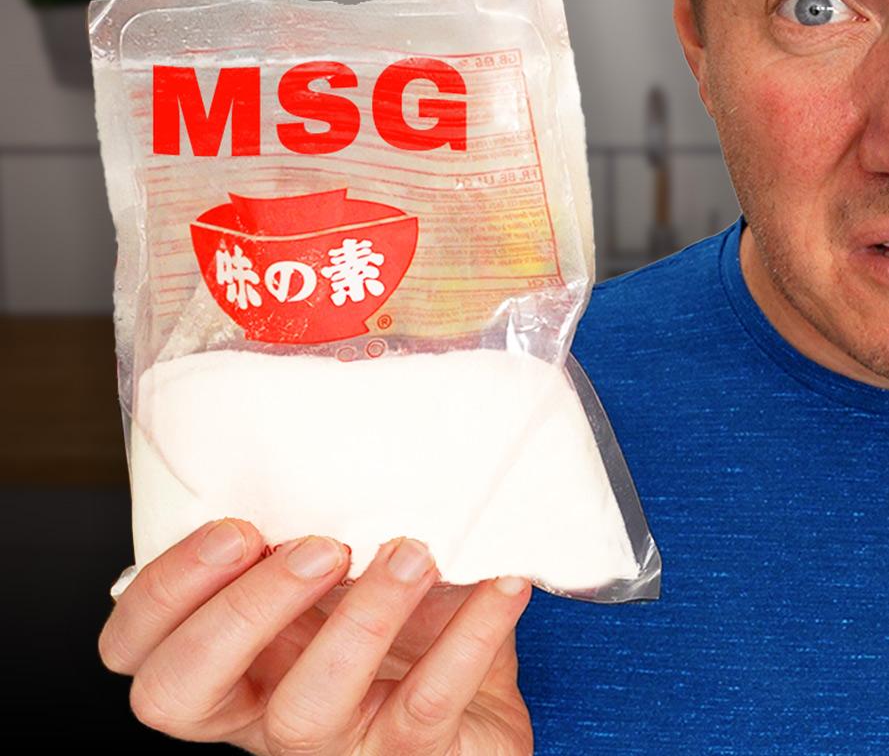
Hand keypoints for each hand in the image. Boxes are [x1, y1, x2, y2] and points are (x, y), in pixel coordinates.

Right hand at [100, 518, 533, 754]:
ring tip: (413, 552)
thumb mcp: (355, 581)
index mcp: (233, 663)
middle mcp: (262, 710)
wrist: (481, 722)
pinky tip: (501, 584)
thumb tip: (348, 412)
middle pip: (182, 692)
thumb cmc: (409, 641)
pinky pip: (429, 703)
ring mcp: (334, 743)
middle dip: (238, 612)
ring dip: (361, 618)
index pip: (139, 649)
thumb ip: (328, 525)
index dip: (162, 595)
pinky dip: (469, 638)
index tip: (235, 526)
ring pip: (309, 703)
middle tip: (316, 547)